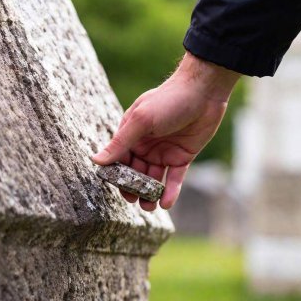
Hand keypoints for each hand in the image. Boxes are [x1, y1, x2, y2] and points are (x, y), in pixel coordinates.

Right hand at [93, 52, 240, 210]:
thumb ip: (120, 143)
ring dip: (151, 193)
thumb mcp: (141, 122)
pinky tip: (166, 203)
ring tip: (149, 207)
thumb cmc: (168, 101)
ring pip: (153, 179)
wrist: (204, 92)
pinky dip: (170, 191)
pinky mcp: (181, 157)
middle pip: (136, 172)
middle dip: (134, 188)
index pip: (120, 160)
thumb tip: (96, 161)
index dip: (118, 175)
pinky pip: (173, 178)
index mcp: (132, 135)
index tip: (119, 190)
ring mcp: (163, 152)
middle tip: (135, 201)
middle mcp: (145, 145)